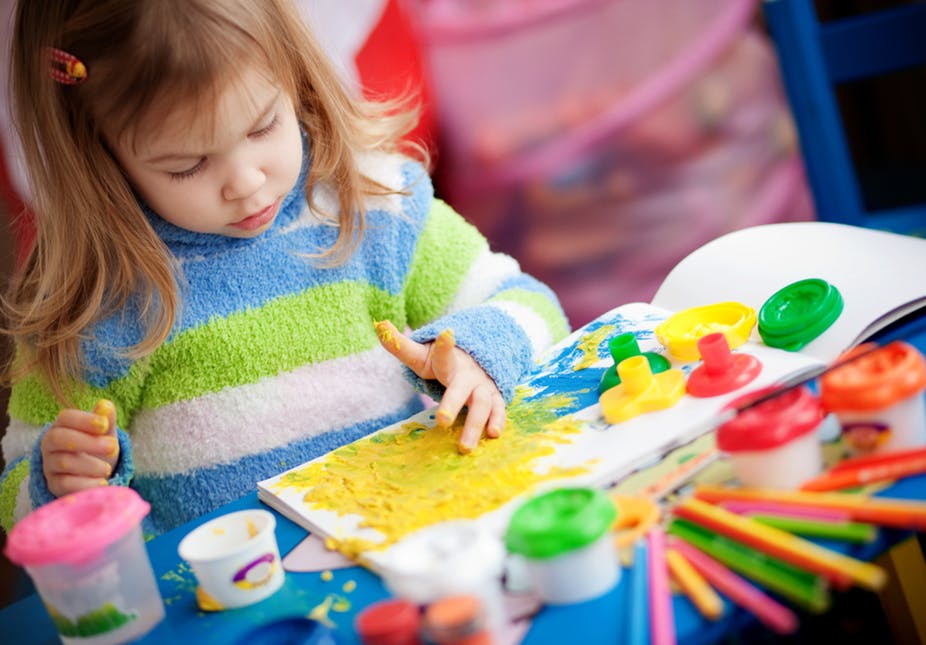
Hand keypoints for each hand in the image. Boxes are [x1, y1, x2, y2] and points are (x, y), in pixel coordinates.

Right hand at [41, 399, 118, 497]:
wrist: (91, 475)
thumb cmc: (96, 448)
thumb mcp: (103, 433)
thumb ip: (106, 419)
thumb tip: (105, 405)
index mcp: (61, 426)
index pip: (66, 418)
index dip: (84, 420)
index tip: (104, 425)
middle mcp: (50, 445)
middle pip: (59, 438)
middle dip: (87, 442)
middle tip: (112, 446)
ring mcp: (50, 466)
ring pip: (63, 462)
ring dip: (90, 465)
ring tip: (108, 469)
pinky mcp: (54, 485)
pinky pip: (65, 484)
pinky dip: (86, 484)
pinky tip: (102, 483)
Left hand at [375, 320, 505, 453]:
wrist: (477, 356)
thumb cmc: (440, 361)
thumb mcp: (421, 354)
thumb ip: (399, 344)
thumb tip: (379, 324)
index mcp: (449, 362)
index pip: (444, 355)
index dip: (445, 346)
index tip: (447, 334)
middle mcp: (467, 374)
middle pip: (460, 390)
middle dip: (452, 405)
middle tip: (441, 422)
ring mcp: (483, 387)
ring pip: (482, 404)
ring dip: (475, 425)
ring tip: (465, 447)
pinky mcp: (494, 397)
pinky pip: (498, 409)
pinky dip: (498, 420)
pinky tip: (493, 435)